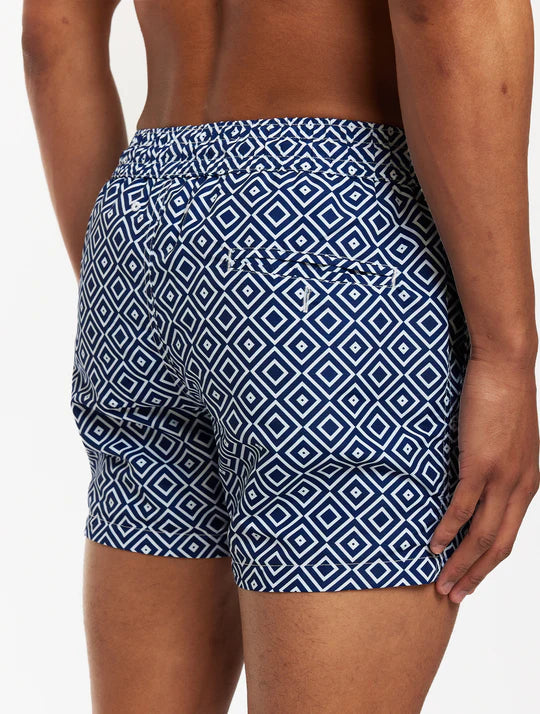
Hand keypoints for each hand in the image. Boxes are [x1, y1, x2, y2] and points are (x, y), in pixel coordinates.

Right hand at [430, 353, 538, 602]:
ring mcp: (502, 477)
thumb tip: (475, 477)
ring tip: (442, 583)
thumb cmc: (502, 395)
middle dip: (476, 575)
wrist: (505, 365)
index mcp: (527, 482)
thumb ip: (496, 463)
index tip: (470, 578)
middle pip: (499, 545)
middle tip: (454, 595)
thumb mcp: (507, 438)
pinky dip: (448, 530)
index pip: (509, 534)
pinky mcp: (482, 464)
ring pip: (482, 535)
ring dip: (461, 563)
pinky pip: (463, 508)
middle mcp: (520, 487)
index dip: (489, 562)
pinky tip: (434, 545)